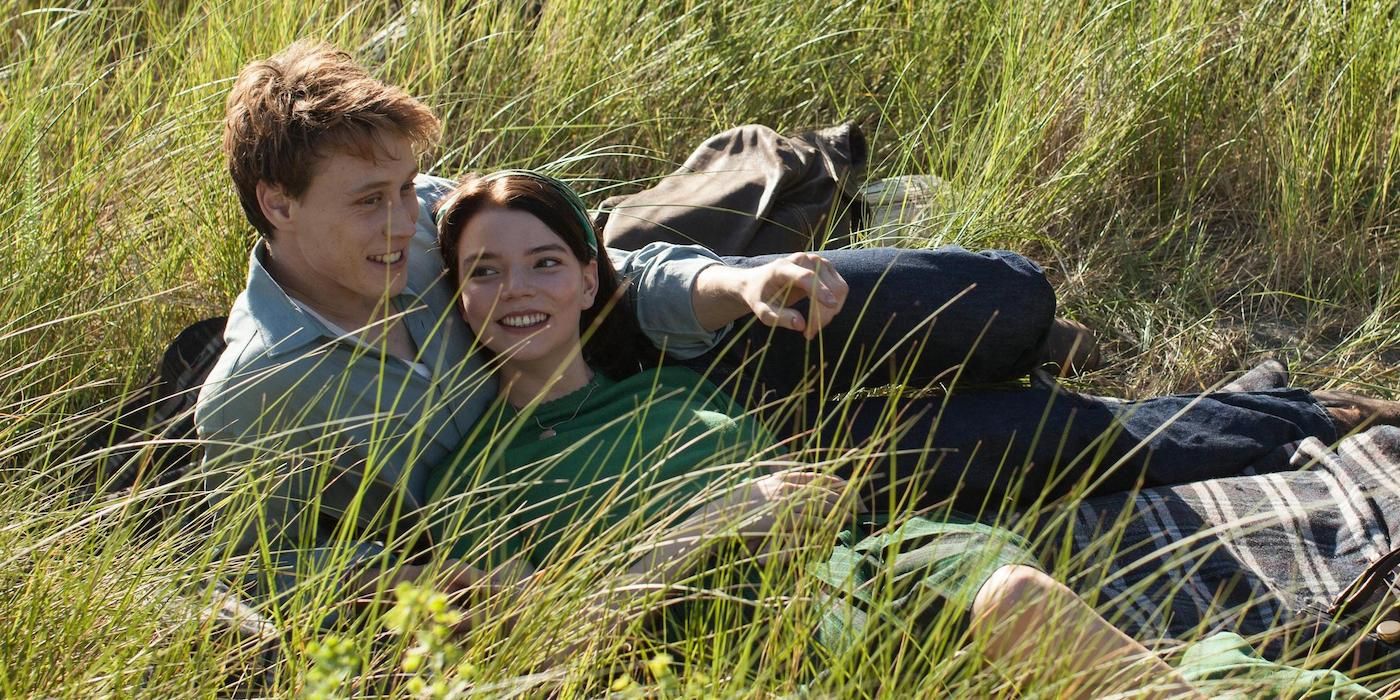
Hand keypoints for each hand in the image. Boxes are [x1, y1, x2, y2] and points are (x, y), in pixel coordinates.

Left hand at [693, 253, 848, 338]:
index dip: (820, 290)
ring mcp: (818, 261)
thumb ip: (778, 318)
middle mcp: (804, 259)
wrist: (760, 282)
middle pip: (826, 286)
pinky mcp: (826, 267)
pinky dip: (834, 305)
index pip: (807, 276)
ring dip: (830, 311)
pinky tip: (819, 315)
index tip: (831, 306)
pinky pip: (840, 288)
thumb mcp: (762, 311)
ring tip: (813, 326)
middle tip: (809, 333)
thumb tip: (801, 325)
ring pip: (838, 288)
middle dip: (823, 313)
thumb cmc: (760, 296)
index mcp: (784, 267)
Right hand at [707, 469, 854, 540]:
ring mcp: (784, 503)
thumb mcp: (756, 488)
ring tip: (853, 519)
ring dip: (840, 512)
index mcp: (779, 477)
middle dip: (844, 497)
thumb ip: (774, 484)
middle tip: (859, 506)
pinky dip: (826, 526)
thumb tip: (787, 480)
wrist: (719, 518)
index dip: (834, 481)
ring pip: (821, 505)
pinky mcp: (783, 520)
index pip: (815, 475)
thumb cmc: (736, 507)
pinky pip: (812, 522)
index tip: (849, 486)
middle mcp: (784, 486)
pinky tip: (836, 530)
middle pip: (823, 489)